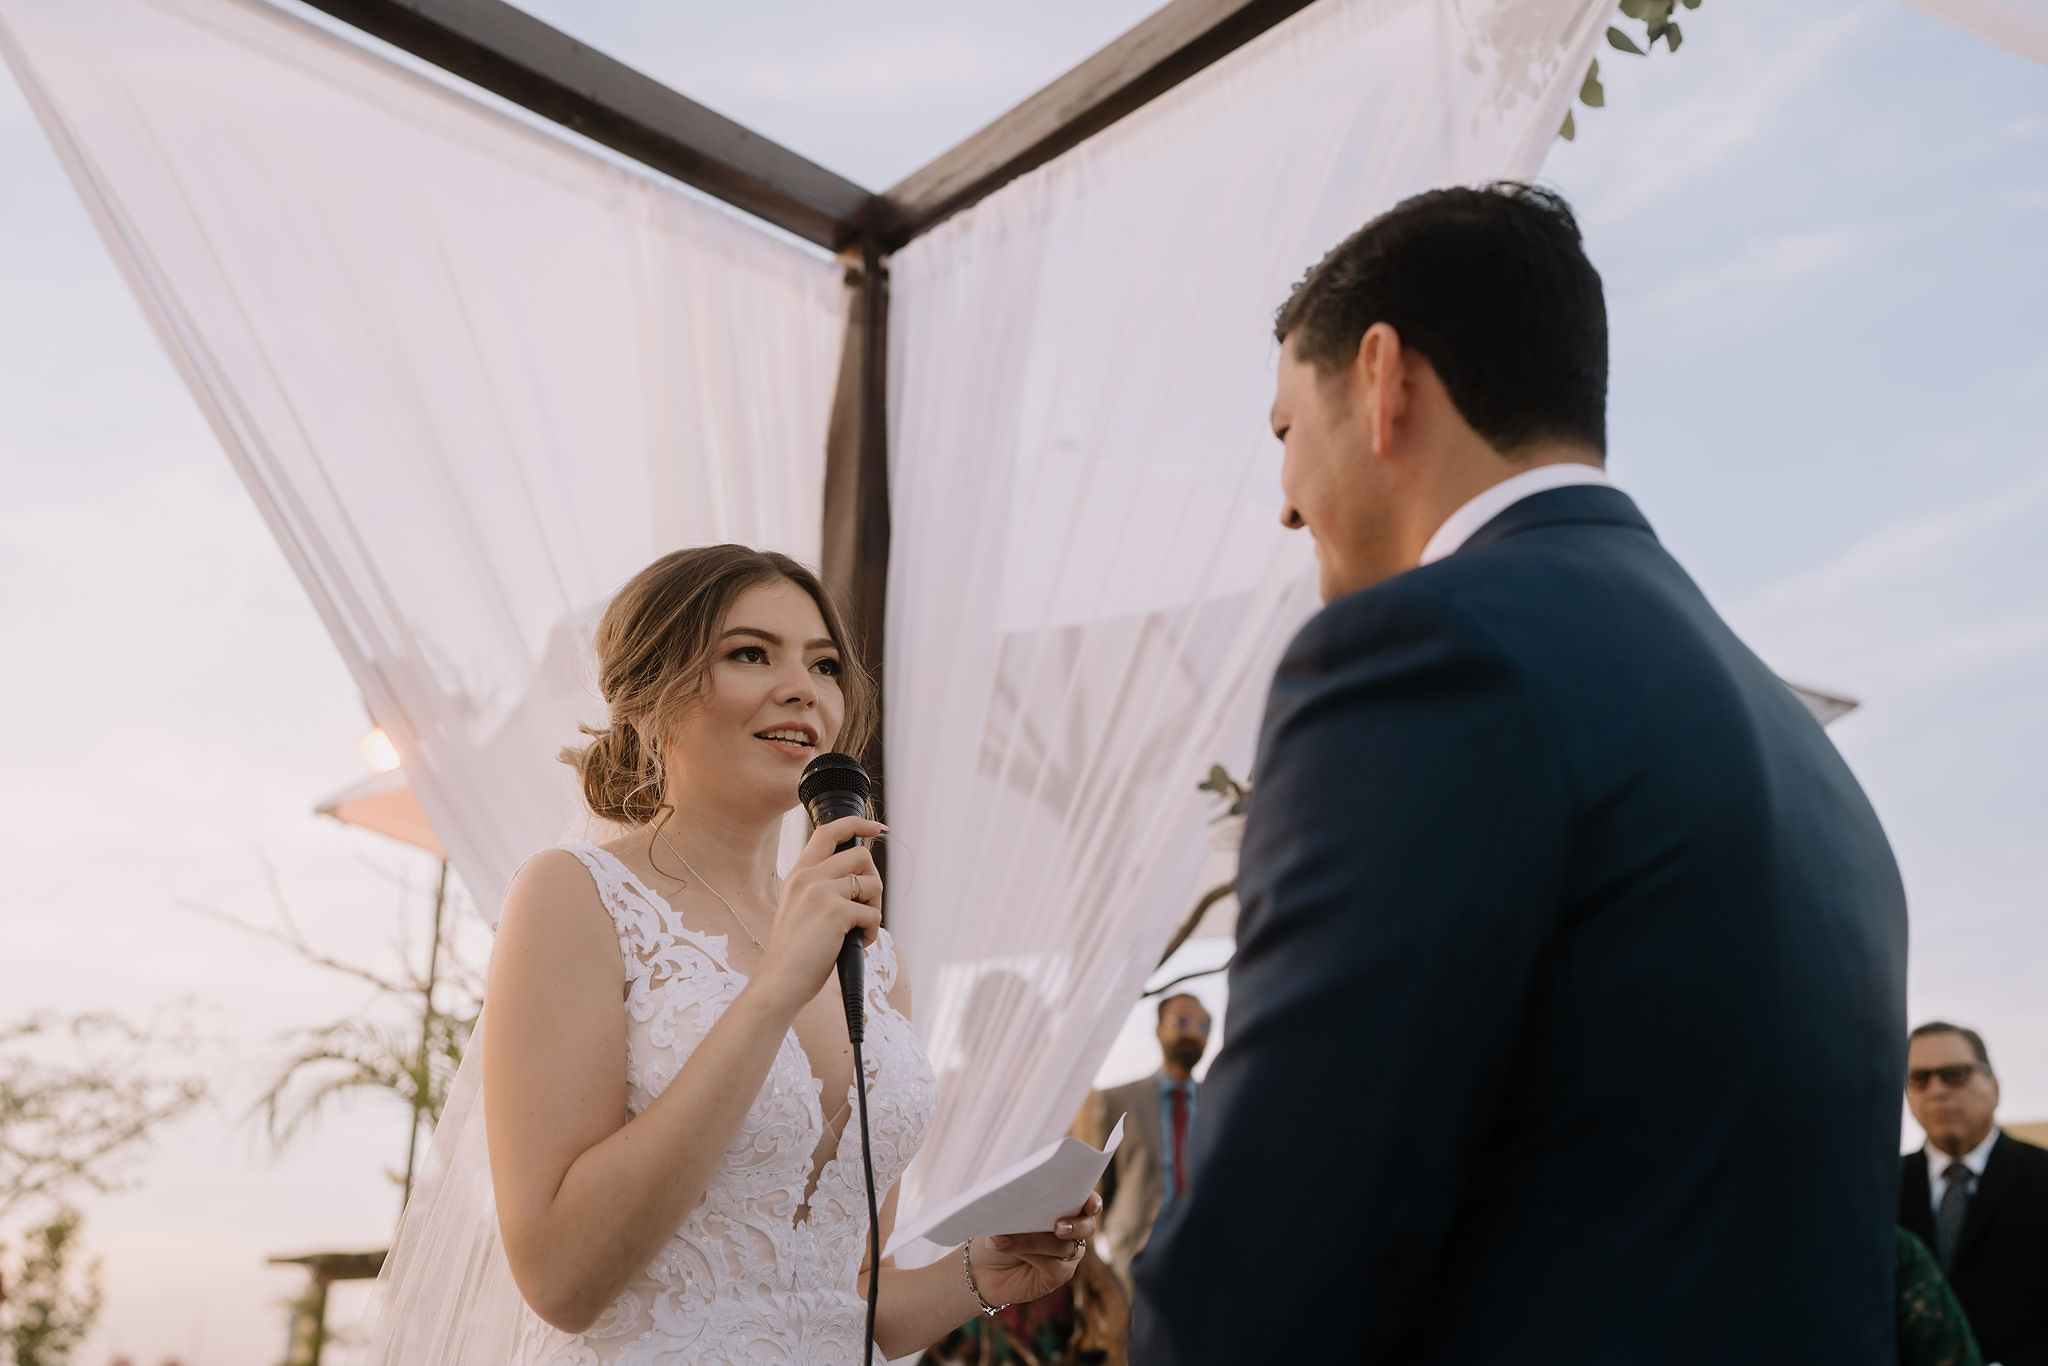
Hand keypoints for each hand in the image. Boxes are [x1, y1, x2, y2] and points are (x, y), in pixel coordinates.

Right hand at [752, 815, 883, 1012]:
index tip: (878, 828)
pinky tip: (857, 944)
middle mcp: (809, 877)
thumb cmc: (794, 952)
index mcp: (799, 873)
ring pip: (872, 882)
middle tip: (866, 907)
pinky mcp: (836, 913)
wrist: (780, 981)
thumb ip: (821, 887)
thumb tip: (860, 878)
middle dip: (872, 881)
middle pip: (861, 856)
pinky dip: (872, 931)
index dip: (857, 824)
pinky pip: (873, 913)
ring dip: (874, 907)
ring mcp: (822, 893)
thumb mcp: (800, 907)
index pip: (828, 832)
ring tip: (859, 929)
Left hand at [966, 1193, 1102, 1307]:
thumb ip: (1023, 1205)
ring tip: (1000, 1237)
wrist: (981, 1266)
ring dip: (1031, 1240)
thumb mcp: (1008, 1212)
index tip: (1090, 1204)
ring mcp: (1067, 1255)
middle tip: (1058, 1226)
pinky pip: (1053, 1266)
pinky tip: (1005, 1248)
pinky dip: (1029, 1254)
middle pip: (1086, 1226)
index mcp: (1064, 1205)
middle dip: (1075, 1225)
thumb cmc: (996, 1229)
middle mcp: (1072, 1230)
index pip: (1086, 1201)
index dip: (1092, 1201)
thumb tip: (1024, 1202)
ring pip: (1063, 1246)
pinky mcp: (1058, 1276)